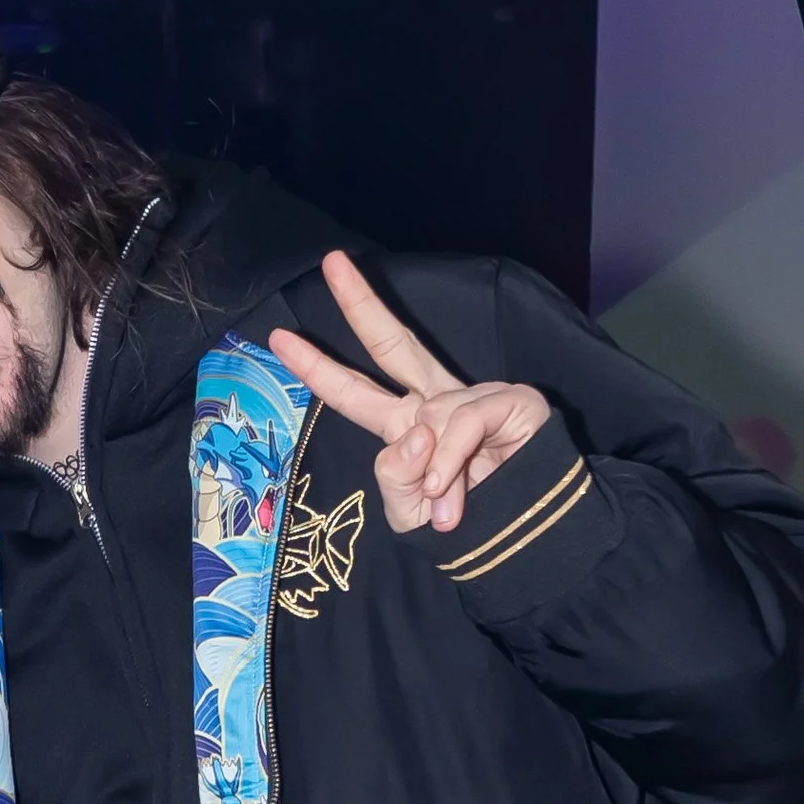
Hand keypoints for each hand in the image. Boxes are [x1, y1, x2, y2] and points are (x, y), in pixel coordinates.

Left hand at [269, 251, 552, 534]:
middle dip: (360, 302)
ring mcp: (474, 397)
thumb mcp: (409, 512)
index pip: (354, 391)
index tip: (279, 339)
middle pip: (392, 342)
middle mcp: (436, 402)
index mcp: (406, 425)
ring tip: (446, 509)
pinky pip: (464, 426)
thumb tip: (411, 435)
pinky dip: (455, 464)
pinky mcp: (513, 401)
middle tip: (332, 262)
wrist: (524, 541)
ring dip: (436, 476)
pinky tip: (464, 490)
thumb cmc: (466, 528)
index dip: (318, 367)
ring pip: (432, 419)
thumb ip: (393, 478)